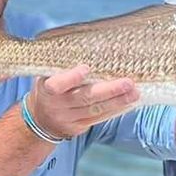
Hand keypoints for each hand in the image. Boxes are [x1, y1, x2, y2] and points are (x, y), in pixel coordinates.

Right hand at [25, 65, 139, 141]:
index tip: (87, 68)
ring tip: (135, 93)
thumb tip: (93, 47)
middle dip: (108, 90)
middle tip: (128, 82)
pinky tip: (128, 103)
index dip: (71, 77)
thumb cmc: (48, 88)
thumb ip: (63, 66)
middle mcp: (57, 105)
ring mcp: (68, 118)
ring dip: (118, 101)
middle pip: (84, 98)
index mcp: (46, 89)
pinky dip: (115, 110)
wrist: (40, 120)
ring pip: (96, 110)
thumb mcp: (47, 76)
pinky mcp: (78, 128)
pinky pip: (99, 118)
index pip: (57, 85)